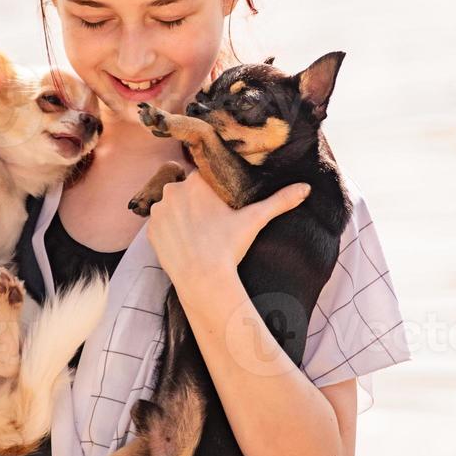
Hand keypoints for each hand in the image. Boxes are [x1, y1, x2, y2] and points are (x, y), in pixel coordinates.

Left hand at [145, 172, 310, 291]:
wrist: (202, 279)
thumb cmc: (229, 246)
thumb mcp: (255, 220)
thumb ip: (279, 201)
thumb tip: (306, 188)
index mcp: (197, 181)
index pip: (204, 176)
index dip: (212, 189)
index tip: (220, 204)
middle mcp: (174, 189)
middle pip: (185, 189)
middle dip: (195, 201)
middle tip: (210, 222)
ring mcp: (158, 209)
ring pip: (171, 205)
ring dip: (180, 214)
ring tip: (197, 233)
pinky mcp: (150, 229)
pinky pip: (159, 224)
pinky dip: (169, 230)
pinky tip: (184, 241)